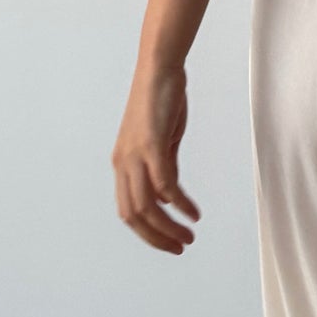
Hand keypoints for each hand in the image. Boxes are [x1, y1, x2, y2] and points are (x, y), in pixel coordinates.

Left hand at [112, 63, 199, 254]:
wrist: (159, 69)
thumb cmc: (161, 102)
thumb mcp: (161, 142)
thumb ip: (163, 168)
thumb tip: (168, 198)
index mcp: (123, 164)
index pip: (128, 211)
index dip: (147, 233)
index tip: (169, 243)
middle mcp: (123, 163)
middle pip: (134, 215)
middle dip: (157, 237)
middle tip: (180, 247)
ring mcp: (135, 155)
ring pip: (147, 206)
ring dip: (168, 227)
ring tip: (189, 237)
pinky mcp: (151, 145)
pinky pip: (165, 184)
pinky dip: (180, 204)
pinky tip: (193, 213)